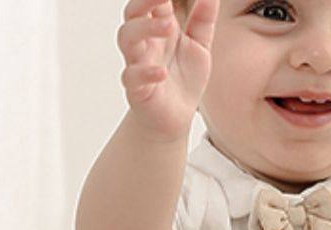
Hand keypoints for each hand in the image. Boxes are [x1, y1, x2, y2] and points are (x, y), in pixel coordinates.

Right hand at [119, 0, 217, 141]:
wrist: (176, 117)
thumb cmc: (183, 78)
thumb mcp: (199, 46)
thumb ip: (203, 20)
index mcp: (158, 28)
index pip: (154, 2)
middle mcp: (145, 42)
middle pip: (133, 13)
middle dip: (145, 0)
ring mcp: (137, 63)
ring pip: (127, 38)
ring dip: (145, 28)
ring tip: (169, 27)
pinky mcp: (136, 89)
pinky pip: (132, 77)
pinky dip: (145, 73)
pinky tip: (162, 73)